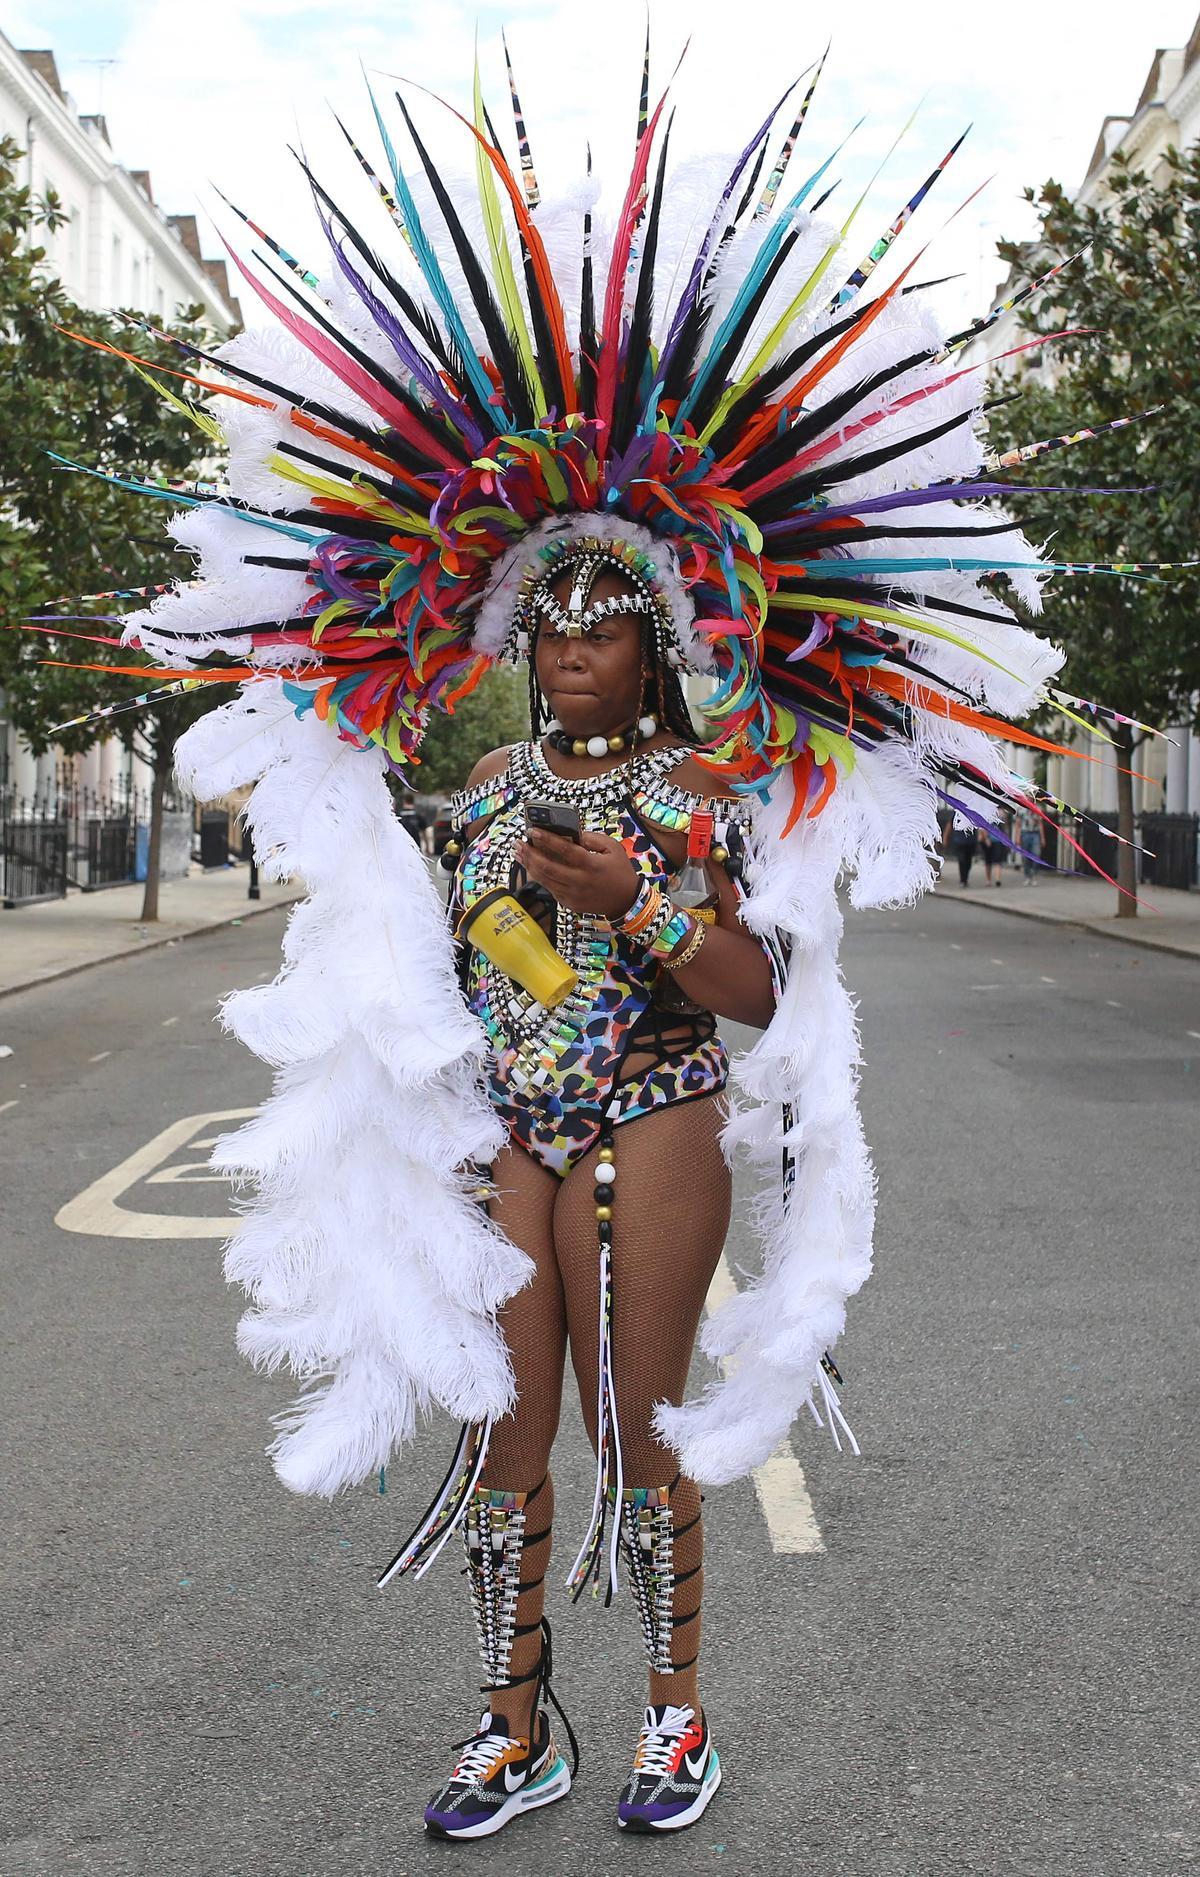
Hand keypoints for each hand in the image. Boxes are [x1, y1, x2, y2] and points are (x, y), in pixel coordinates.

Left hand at [515, 827, 637, 919]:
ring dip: (529, 865)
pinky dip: (539, 877)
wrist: (626, 901)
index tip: (532, 830)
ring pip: (544, 879)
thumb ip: (591, 839)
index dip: (546, 839)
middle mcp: (580, 881)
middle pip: (547, 867)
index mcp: (591, 865)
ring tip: (519, 853)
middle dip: (529, 853)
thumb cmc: (620, 871)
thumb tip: (570, 833)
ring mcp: (573, 894)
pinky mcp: (569, 903)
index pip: (564, 850)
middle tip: (518, 843)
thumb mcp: (612, 848)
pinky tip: (531, 867)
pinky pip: (550, 888)